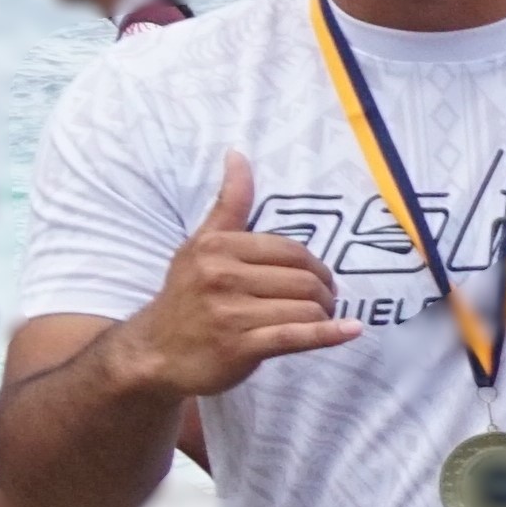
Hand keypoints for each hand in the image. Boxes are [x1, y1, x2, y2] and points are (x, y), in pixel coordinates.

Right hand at [123, 153, 357, 399]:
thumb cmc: (186, 296)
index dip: (314, 265)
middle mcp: (221, 276)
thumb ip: (229, 205)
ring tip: (319, 318)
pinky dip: (330, 334)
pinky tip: (350, 330)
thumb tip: (238, 154)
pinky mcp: (241, 347)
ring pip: (306, 308)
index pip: (290, 251)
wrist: (154, 352)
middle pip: (304, 279)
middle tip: (322, 301)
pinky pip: (298, 336)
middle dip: (323, 292)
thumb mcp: (201, 244)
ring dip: (324, 315)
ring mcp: (231, 314)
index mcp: (217, 248)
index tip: (317, 278)